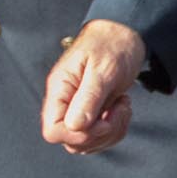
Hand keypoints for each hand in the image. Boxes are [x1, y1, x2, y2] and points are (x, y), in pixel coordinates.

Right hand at [41, 19, 144, 153]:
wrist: (123, 34)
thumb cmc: (110, 44)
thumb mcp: (102, 69)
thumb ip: (88, 97)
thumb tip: (75, 125)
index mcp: (60, 89)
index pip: (53, 130)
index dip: (79, 134)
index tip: (102, 120)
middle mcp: (65, 103)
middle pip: (71, 141)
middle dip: (100, 134)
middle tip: (116, 110)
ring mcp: (78, 109)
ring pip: (87, 143)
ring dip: (111, 132)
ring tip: (121, 106)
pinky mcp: (92, 113)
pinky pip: (100, 137)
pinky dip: (116, 130)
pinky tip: (120, 108)